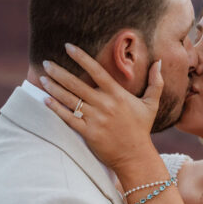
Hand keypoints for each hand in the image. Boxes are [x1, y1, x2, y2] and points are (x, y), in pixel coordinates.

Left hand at [39, 45, 162, 173]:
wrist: (135, 156)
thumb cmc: (141, 129)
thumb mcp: (151, 104)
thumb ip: (155, 82)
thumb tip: (159, 62)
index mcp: (117, 94)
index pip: (96, 70)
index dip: (81, 57)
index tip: (67, 47)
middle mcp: (105, 104)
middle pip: (77, 84)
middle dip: (59, 72)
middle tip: (45, 62)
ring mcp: (96, 119)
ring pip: (70, 100)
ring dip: (54, 88)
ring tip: (43, 78)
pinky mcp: (89, 133)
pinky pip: (69, 118)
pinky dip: (56, 108)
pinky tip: (45, 100)